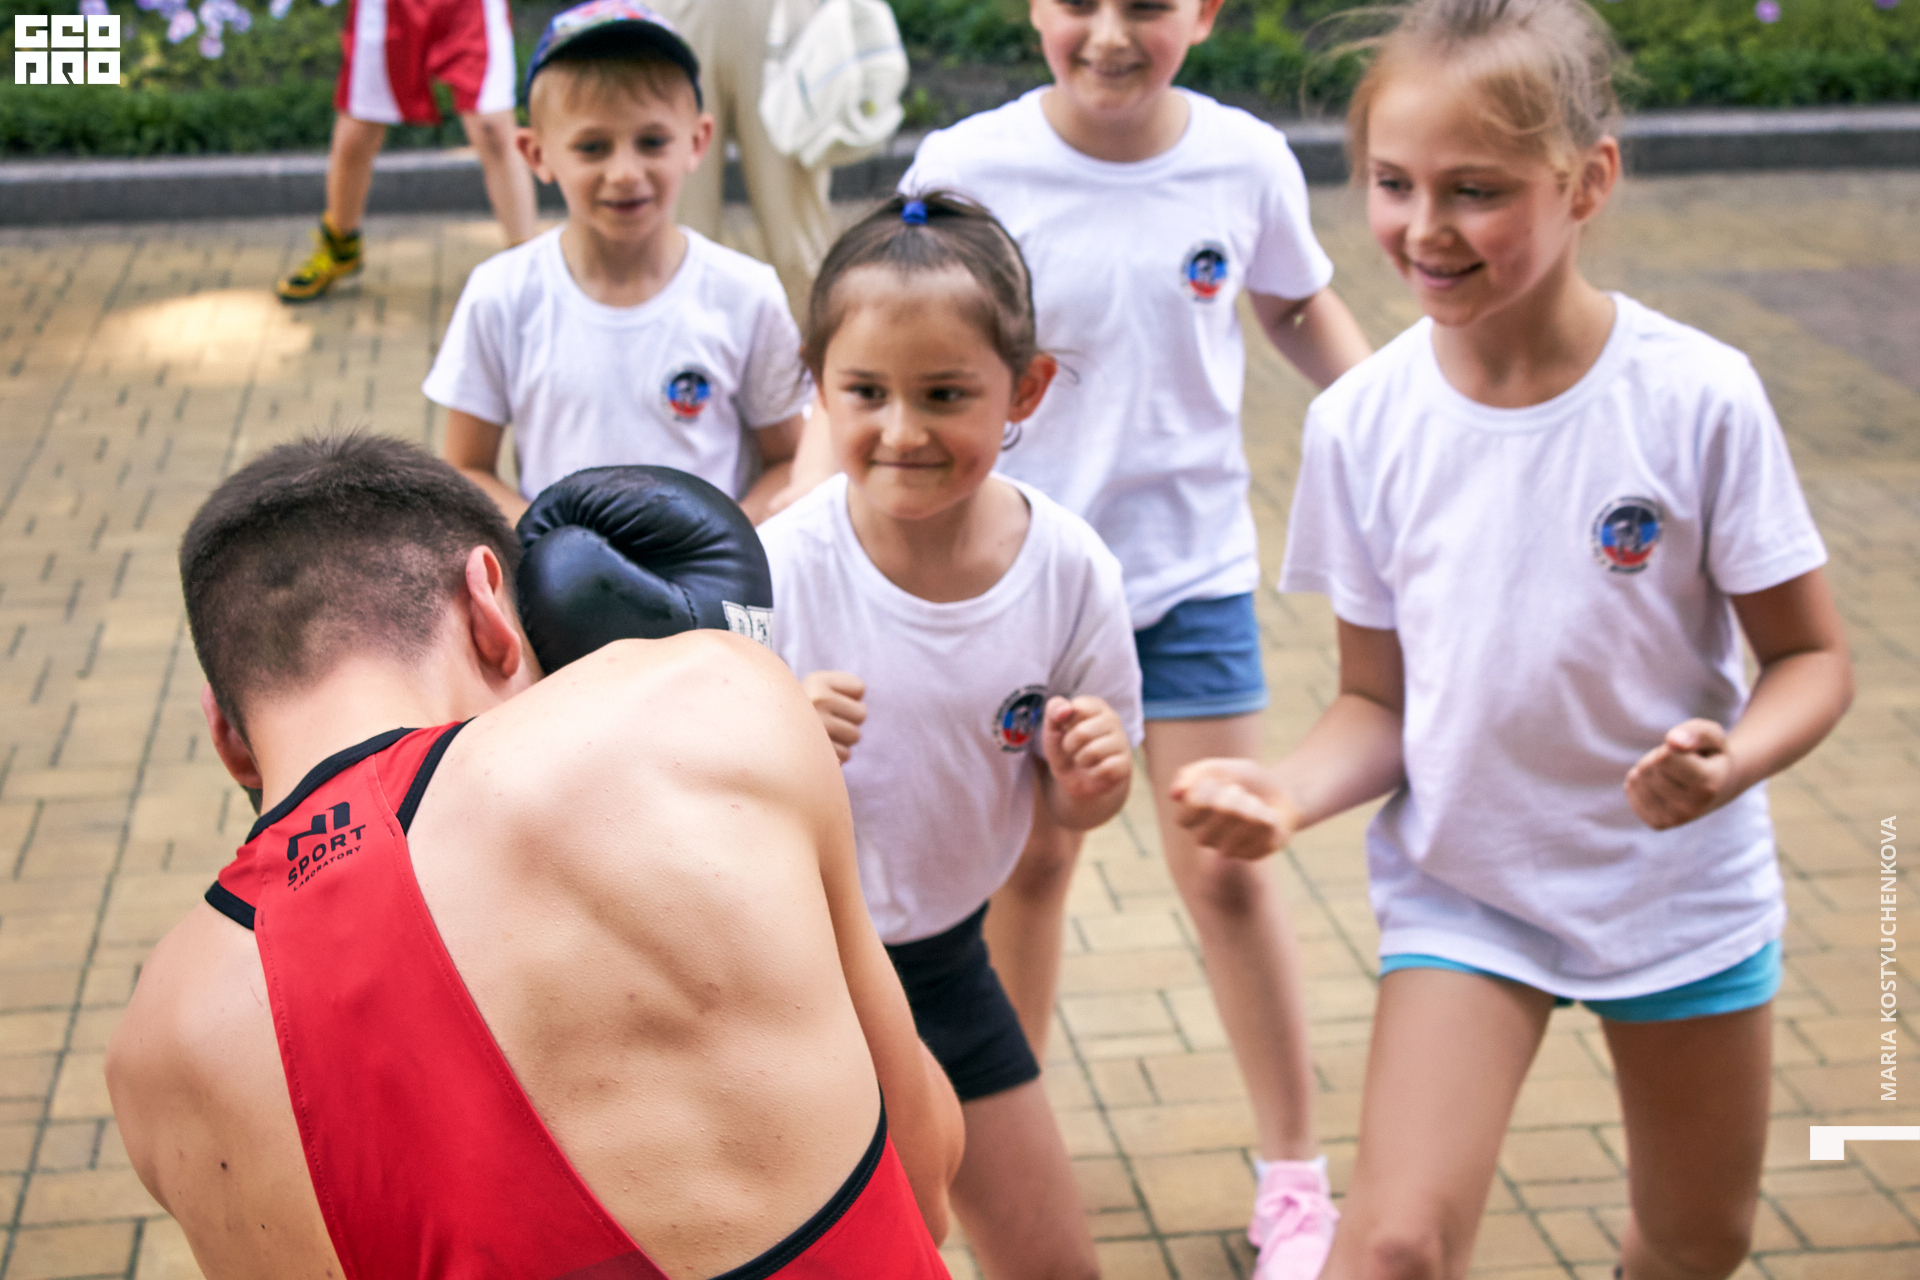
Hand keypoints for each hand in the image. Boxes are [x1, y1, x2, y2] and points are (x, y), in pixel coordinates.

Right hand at [802, 670, 865, 762]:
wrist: (768, 739)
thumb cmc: (802, 713)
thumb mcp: (818, 690)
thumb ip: (846, 691)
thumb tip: (859, 703)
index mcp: (817, 681)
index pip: (859, 689)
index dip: (849, 698)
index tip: (829, 700)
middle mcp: (816, 701)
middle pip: (861, 713)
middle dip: (849, 720)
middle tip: (826, 720)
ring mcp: (816, 728)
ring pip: (855, 736)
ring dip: (843, 738)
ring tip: (821, 735)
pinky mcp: (818, 753)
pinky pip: (845, 755)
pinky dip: (836, 756)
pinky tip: (818, 750)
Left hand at [1040, 695, 1130, 803]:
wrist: (1078, 782)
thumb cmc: (1066, 750)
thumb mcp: (1052, 730)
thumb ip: (1053, 710)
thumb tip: (1066, 709)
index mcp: (1095, 706)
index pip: (1078, 706)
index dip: (1063, 723)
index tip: (1066, 729)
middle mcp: (1112, 719)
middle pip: (1082, 733)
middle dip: (1069, 746)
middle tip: (1073, 749)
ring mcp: (1122, 741)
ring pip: (1093, 751)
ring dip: (1081, 760)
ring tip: (1084, 760)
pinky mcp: (1126, 763)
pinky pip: (1105, 769)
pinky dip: (1093, 773)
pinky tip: (1096, 771)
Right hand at [1169, 759, 1298, 860]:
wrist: (1279, 794)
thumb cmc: (1244, 782)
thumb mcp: (1219, 768)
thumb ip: (1192, 775)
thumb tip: (1173, 794)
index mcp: (1190, 819)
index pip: (1190, 807)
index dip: (1206, 789)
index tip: (1216, 781)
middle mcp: (1205, 838)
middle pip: (1221, 810)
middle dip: (1235, 792)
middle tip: (1238, 792)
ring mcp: (1229, 849)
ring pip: (1243, 817)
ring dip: (1252, 802)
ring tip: (1253, 803)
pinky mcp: (1253, 854)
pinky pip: (1263, 826)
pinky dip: (1267, 813)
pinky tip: (1265, 817)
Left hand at [1625, 718, 1735, 830]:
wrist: (1717, 787)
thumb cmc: (1710, 754)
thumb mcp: (1711, 735)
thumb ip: (1696, 732)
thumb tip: (1673, 742)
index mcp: (1709, 786)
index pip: (1665, 758)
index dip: (1671, 747)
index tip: (1689, 753)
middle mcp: (1692, 808)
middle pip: (1649, 767)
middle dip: (1659, 757)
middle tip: (1680, 764)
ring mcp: (1673, 820)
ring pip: (1638, 777)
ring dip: (1649, 768)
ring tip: (1672, 774)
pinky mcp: (1657, 823)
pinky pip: (1630, 789)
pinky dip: (1640, 780)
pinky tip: (1661, 785)